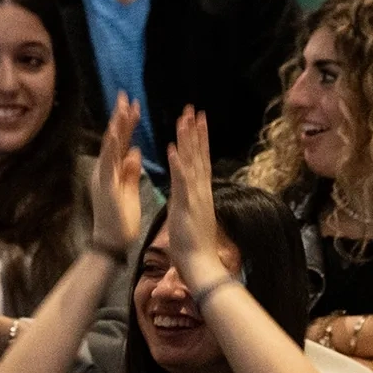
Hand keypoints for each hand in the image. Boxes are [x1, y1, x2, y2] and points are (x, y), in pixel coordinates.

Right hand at [89, 96, 147, 257]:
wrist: (111, 243)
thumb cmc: (120, 219)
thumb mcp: (128, 189)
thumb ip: (130, 170)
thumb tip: (135, 151)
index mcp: (113, 170)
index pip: (122, 142)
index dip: (128, 123)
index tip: (135, 105)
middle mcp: (105, 170)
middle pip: (113, 138)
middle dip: (119, 116)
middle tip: (125, 95)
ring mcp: (103, 177)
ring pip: (109, 146)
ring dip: (116, 126)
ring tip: (121, 106)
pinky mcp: (105, 186)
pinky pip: (108, 164)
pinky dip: (112, 147)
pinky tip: (116, 132)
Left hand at [165, 107, 231, 293]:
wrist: (201, 264)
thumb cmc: (195, 245)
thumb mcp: (191, 216)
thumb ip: (190, 201)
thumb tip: (188, 192)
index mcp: (200, 193)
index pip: (201, 161)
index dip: (199, 140)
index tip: (198, 121)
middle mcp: (200, 190)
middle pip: (199, 155)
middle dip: (195, 131)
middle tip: (193, 109)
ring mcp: (195, 196)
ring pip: (192, 162)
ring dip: (187, 140)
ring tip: (184, 119)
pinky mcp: (186, 205)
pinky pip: (181, 181)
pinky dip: (177, 164)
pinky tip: (171, 149)